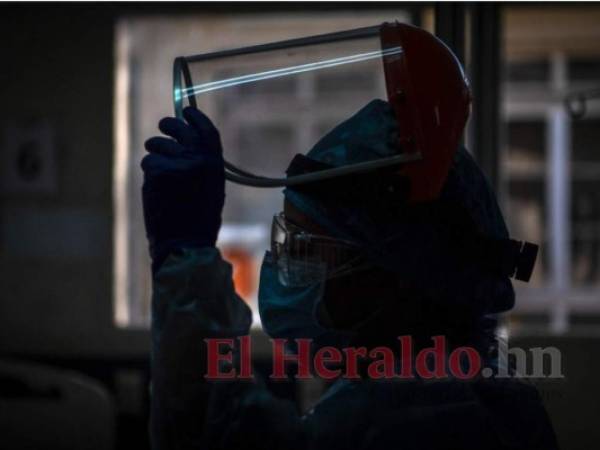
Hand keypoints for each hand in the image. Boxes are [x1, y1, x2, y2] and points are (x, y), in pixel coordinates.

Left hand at [141, 107, 224, 271]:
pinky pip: (149, 162)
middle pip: (179, 129)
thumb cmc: (200, 219)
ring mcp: (176, 165)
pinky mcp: (157, 173)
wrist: (185, 243)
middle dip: (169, 124)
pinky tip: (156, 187)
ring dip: (155, 151)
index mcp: (214, 163)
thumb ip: (202, 162)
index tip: (187, 111)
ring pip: (158, 145)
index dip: (195, 118)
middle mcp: (197, 160)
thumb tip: (187, 140)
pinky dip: (150, 171)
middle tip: (164, 126)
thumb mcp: (212, 187)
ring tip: (160, 170)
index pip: (205, 129)